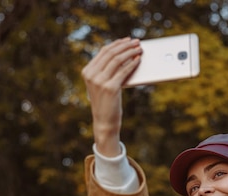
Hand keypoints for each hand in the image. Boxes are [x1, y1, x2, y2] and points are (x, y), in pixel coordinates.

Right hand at [81, 37, 141, 155]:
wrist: (104, 122)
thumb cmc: (106, 103)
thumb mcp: (101, 84)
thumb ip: (106, 70)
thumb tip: (123, 54)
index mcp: (87, 72)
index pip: (104, 52)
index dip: (117, 44)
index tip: (127, 40)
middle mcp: (91, 75)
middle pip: (111, 53)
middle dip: (126, 46)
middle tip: (137, 42)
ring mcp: (100, 81)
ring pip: (118, 60)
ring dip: (131, 52)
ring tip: (139, 49)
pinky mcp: (110, 88)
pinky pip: (124, 71)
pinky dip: (132, 64)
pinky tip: (138, 60)